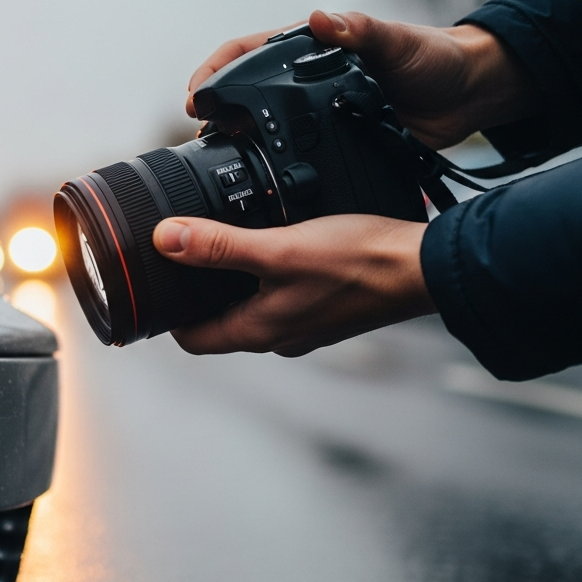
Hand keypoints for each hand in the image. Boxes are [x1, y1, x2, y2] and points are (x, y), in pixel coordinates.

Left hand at [152, 215, 434, 355]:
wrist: (422, 268)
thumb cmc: (357, 262)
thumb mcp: (278, 248)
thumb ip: (219, 246)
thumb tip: (166, 240)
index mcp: (257, 332)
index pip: (192, 341)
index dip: (169, 317)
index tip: (159, 286)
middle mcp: (277, 338)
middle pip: (219, 324)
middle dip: (199, 296)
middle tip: (187, 258)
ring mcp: (303, 328)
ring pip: (251, 310)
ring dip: (234, 285)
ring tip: (228, 246)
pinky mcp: (325, 312)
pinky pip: (282, 300)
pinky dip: (268, 279)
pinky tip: (277, 248)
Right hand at [186, 10, 540, 148]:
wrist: (463, 98)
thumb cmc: (433, 60)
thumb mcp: (396, 42)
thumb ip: (361, 31)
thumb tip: (320, 19)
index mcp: (311, 48)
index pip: (247, 53)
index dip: (215, 72)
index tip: (197, 97)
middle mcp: (304, 81)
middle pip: (243, 94)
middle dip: (215, 113)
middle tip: (200, 136)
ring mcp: (314, 115)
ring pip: (261, 127)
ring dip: (235, 142)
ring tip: (216, 160)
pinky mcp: (328, 146)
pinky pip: (290, 157)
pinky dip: (269, 168)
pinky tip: (258, 184)